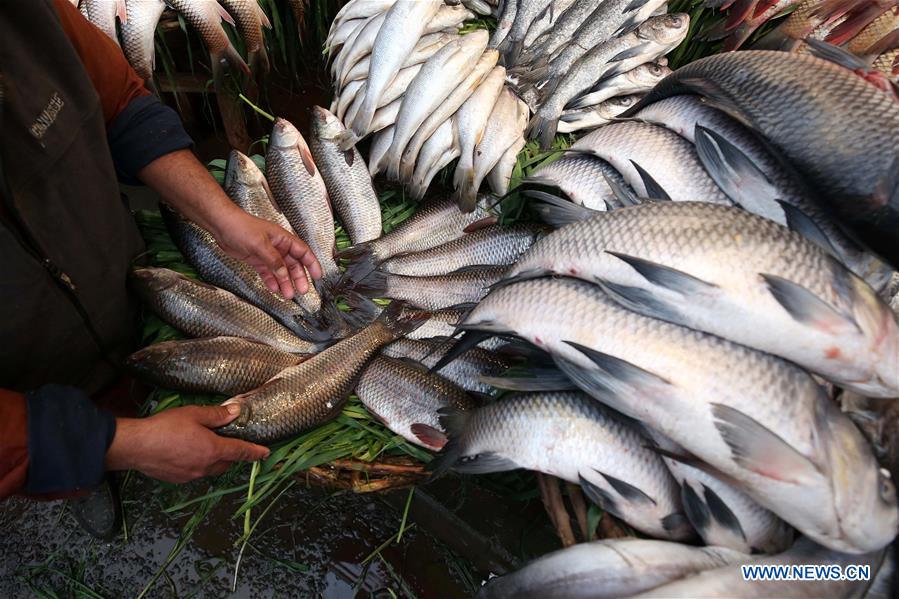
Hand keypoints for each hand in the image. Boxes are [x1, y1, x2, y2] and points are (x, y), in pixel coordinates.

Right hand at [105, 404, 269, 482]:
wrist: (135, 446)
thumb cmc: (165, 427)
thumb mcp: (194, 414)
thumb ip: (217, 415)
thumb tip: (236, 411)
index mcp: (213, 450)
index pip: (241, 452)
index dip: (255, 452)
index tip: (266, 454)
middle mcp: (205, 466)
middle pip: (227, 463)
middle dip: (232, 455)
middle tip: (230, 442)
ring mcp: (191, 475)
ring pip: (212, 470)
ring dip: (215, 460)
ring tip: (208, 447)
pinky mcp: (178, 479)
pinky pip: (196, 473)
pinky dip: (199, 464)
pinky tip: (189, 454)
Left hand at [213, 210, 322, 299]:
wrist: (222, 225)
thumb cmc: (241, 226)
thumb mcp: (260, 244)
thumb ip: (273, 260)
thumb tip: (284, 274)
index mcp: (283, 238)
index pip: (303, 252)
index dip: (312, 264)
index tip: (318, 276)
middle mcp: (278, 246)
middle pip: (293, 264)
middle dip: (299, 278)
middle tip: (302, 291)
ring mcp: (267, 254)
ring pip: (281, 271)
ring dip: (285, 283)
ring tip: (288, 295)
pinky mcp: (257, 259)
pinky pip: (268, 273)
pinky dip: (272, 281)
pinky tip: (274, 289)